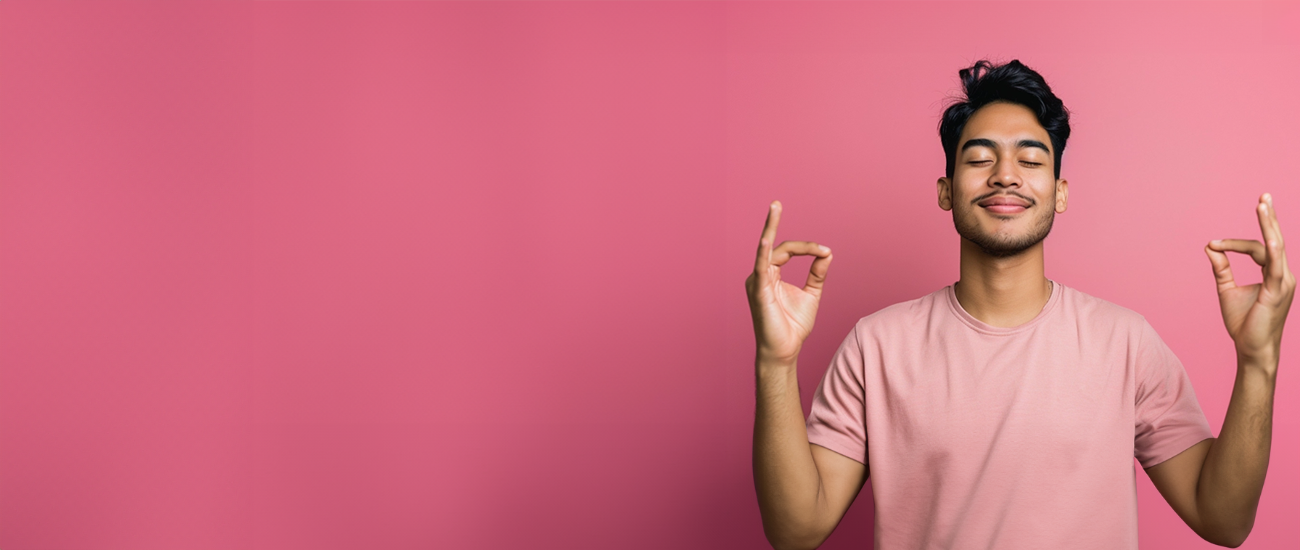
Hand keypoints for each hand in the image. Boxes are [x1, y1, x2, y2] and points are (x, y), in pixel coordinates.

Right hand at [745, 201, 832, 365]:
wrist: (785, 350)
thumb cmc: (793, 326)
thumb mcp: (811, 294)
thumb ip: (817, 273)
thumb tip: (827, 253)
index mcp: (771, 274)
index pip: (787, 251)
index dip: (807, 248)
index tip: (826, 251)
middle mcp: (761, 275)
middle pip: (779, 247)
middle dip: (785, 230)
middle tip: (778, 204)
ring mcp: (757, 282)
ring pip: (767, 250)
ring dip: (771, 228)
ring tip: (775, 207)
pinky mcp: (758, 292)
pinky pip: (760, 268)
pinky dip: (763, 252)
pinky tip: (766, 239)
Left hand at [1205, 193, 1295, 365]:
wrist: (1251, 349)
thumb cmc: (1243, 323)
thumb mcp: (1227, 290)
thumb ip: (1221, 268)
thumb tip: (1209, 247)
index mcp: (1273, 274)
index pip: (1259, 247)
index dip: (1236, 243)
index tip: (1214, 243)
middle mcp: (1282, 275)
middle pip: (1275, 239)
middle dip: (1269, 217)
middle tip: (1263, 196)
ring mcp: (1283, 282)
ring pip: (1276, 246)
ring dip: (1269, 224)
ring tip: (1262, 204)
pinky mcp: (1277, 291)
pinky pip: (1276, 266)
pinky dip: (1271, 250)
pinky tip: (1269, 237)